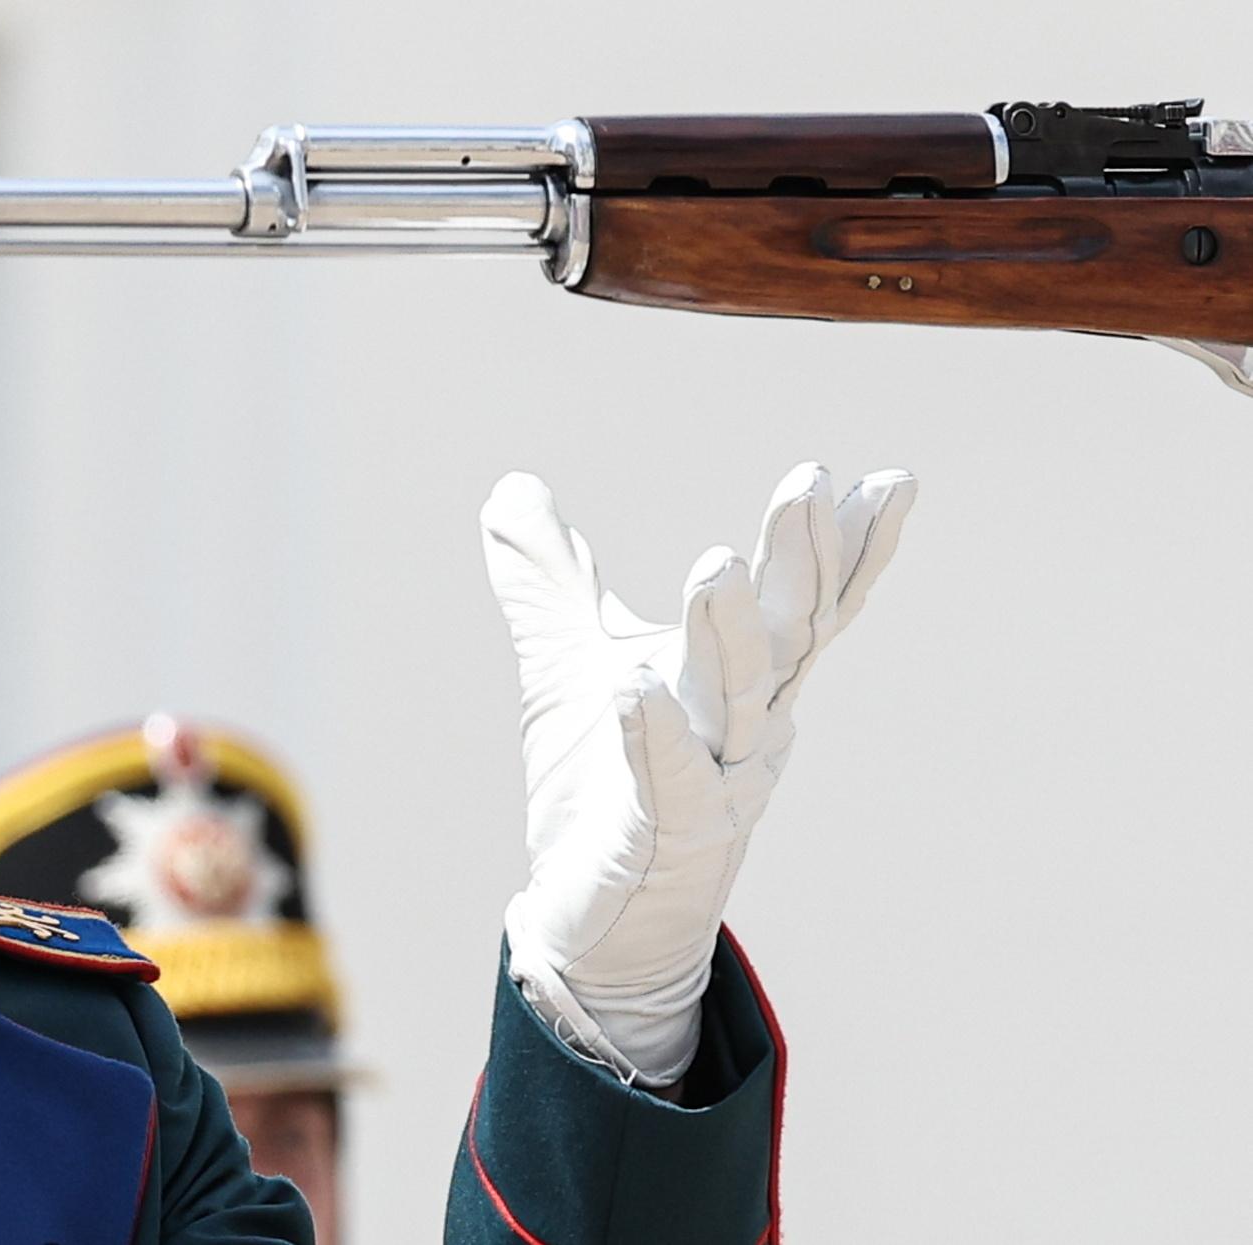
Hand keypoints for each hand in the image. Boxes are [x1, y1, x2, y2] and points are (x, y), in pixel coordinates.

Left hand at [480, 462, 915, 1084]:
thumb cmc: (598, 785)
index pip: (808, 608)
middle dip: (801, 561)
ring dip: (727, 634)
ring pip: (736, 703)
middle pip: (786, 637)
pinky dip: (655, 733)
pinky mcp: (662, 838)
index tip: (889, 479)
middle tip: (811, 483)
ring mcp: (714, 788)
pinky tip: (634, 684)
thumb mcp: (569, 659)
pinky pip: (666, 781)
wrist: (589, 921)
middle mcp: (746, 732)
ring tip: (715, 564)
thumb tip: (512, 488)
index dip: (848, 548)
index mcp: (744, 687)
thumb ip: (550, 577)